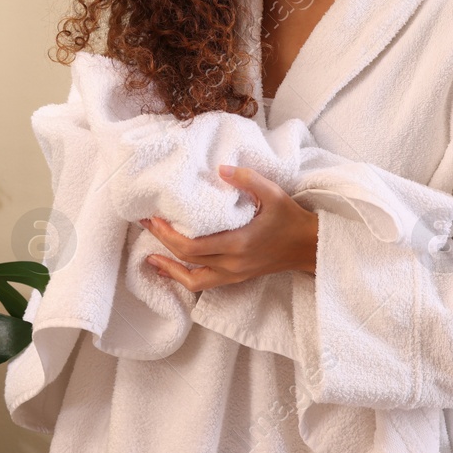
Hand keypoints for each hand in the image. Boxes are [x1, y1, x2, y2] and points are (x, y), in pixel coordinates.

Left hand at [140, 164, 318, 291]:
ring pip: (193, 279)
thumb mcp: (273, 194)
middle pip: (186, 259)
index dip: (167, 234)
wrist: (308, 247)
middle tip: (144, 223)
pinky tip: (169, 270)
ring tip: (149, 256)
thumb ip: (247, 179)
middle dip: (162, 242)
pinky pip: (204, 284)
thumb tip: (220, 169)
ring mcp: (234, 274)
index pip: (192, 246)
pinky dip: (183, 278)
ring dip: (169, 268)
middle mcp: (232, 264)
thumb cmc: (290, 218)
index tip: (153, 218)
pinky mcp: (236, 278)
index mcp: (238, 244)